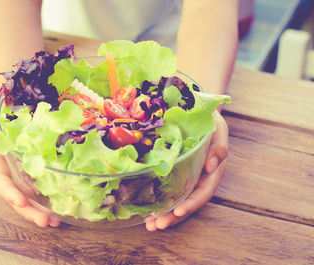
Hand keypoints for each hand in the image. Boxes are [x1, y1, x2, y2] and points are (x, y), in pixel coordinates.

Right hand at [0, 105, 60, 227]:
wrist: (18, 106)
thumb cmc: (6, 111)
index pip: (1, 181)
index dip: (10, 193)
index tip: (22, 203)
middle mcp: (10, 170)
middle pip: (17, 196)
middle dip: (30, 211)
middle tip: (46, 222)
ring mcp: (24, 172)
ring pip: (31, 196)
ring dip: (42, 210)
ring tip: (57, 222)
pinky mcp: (38, 170)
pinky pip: (43, 187)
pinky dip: (51, 198)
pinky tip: (62, 207)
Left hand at [145, 111, 227, 230]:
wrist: (196, 111)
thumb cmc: (209, 121)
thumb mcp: (218, 130)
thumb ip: (219, 148)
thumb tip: (212, 166)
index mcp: (212, 171)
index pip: (203, 192)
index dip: (192, 203)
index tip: (179, 211)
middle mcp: (199, 178)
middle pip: (187, 202)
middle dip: (173, 216)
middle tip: (157, 225)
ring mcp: (186, 177)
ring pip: (176, 200)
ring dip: (164, 214)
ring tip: (149, 224)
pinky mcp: (174, 173)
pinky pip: (167, 189)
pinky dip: (157, 200)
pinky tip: (146, 210)